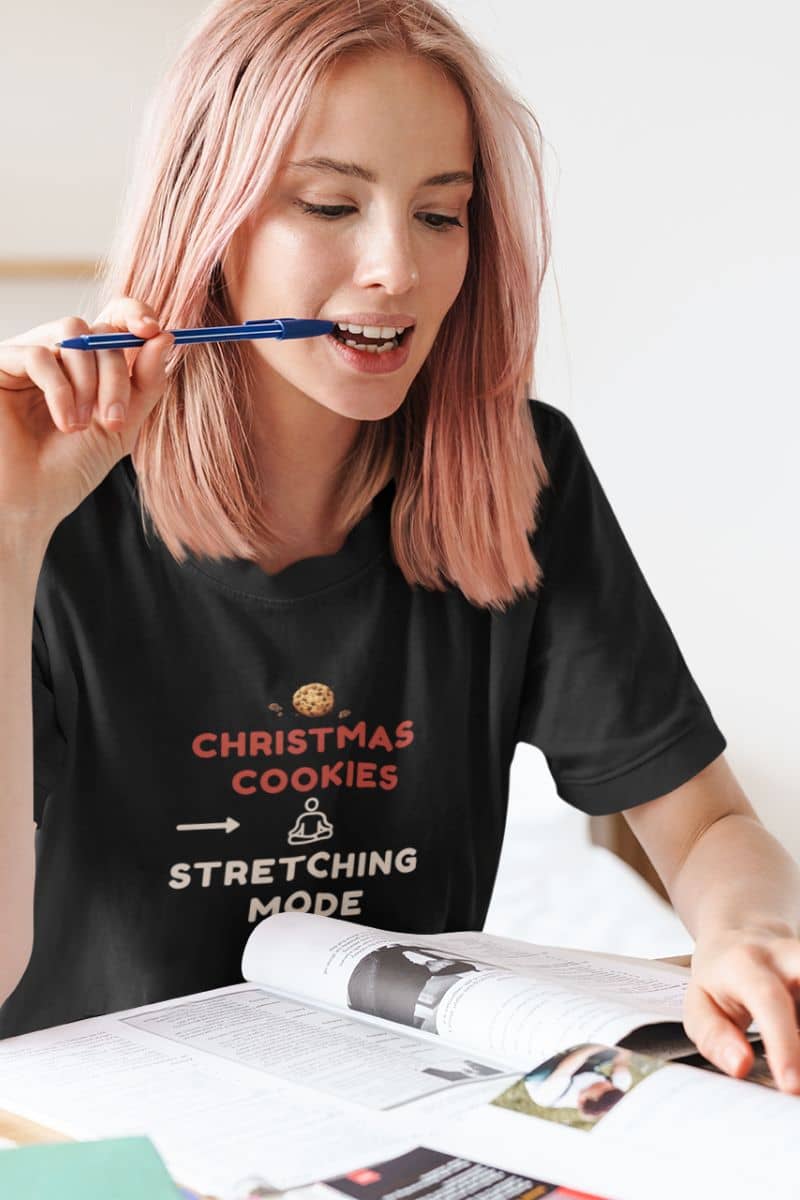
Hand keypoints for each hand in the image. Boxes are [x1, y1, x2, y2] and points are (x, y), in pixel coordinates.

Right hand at [0, 297, 172, 546]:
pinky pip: (38, 355)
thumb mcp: (121, 426)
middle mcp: (58, 353)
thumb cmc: (70, 469)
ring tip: (82, 426)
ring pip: (72, 334)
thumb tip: (165, 337)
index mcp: (90, 364)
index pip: (114, 317)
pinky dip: (60, 390)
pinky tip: (65, 422)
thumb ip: (146, 384)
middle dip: (116, 376)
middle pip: (99, 330)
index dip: (135, 313)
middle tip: (114, 419)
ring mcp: (27, 355)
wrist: (29, 503)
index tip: (155, 331)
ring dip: (89, 382)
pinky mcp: (0, 364)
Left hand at [683, 924, 799, 1092]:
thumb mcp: (700, 1004)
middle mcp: (787, 956)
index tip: (791, 1085)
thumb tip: (740, 1066)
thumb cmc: (721, 977)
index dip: (784, 1043)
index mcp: (746, 964)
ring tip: (796, 1067)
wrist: (742, 934)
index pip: (769, 1000)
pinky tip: (796, 1048)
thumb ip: (714, 1036)